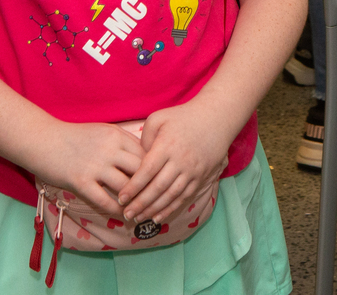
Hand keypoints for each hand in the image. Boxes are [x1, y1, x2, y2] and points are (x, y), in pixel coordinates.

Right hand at [29, 121, 144, 218]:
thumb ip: (121, 142)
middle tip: (155, 201)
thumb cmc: (73, 136)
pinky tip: (121, 215)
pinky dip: (116, 210)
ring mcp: (95, 166)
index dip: (154, 169)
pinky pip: (105, 200)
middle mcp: (110, 149)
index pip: (145, 154)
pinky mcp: (81, 181)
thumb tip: (142, 156)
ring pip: (126, 188)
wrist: (42, 139)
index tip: (158, 182)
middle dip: (149, 187)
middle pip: (141, 171)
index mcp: (116, 135)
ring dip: (134, 202)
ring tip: (140, 212)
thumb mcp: (101, 131)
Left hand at [117, 101, 230, 225]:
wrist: (216, 118)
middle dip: (140, 203)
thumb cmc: (183, 117)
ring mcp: (192, 171)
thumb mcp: (159, 118)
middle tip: (125, 214)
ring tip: (138, 218)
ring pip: (170, 196)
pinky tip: (157, 217)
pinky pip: (183, 197)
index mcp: (167, 146)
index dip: (133, 187)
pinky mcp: (200, 177)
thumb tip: (137, 158)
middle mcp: (180, 161)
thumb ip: (144, 137)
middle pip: (157, 187)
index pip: (146, 171)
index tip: (120, 198)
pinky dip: (170, 209)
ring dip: (153, 210)